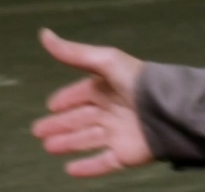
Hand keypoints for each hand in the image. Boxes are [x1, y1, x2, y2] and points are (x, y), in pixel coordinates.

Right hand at [30, 28, 154, 176]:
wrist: (167, 110)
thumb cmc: (136, 80)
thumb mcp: (103, 61)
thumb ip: (72, 53)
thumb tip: (44, 34)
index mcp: (107, 88)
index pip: (81, 94)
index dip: (66, 99)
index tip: (51, 106)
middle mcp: (111, 111)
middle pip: (80, 119)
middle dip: (59, 124)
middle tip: (38, 131)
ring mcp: (118, 134)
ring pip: (87, 140)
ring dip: (67, 143)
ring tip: (48, 146)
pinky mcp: (125, 155)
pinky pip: (103, 162)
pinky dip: (87, 167)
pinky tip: (70, 170)